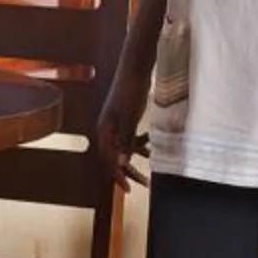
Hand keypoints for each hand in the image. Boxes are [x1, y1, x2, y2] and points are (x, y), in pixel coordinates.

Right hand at [92, 73, 147, 187]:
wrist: (135, 69)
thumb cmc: (130, 92)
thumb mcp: (129, 119)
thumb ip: (125, 141)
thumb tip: (121, 162)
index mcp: (104, 130)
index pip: (108, 160)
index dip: (117, 176)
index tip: (128, 189)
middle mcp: (107, 129)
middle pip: (115, 156)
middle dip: (129, 171)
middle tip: (143, 183)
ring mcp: (116, 124)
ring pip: (124, 148)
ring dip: (136, 159)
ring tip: (151, 169)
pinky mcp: (125, 118)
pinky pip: (131, 138)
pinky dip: (141, 144)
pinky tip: (153, 147)